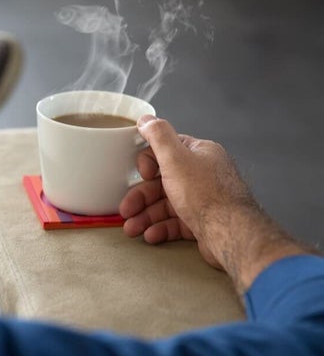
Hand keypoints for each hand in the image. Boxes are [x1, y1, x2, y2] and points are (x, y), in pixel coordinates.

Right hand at [119, 115, 255, 267]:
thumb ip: (158, 136)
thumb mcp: (175, 158)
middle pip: (162, 183)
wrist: (230, 233)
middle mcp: (203, 175)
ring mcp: (203, 199)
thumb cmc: (206, 195)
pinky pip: (176, 223)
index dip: (148, 164)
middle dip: (140, 199)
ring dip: (146, 217)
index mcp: (199, 154)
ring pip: (167, 205)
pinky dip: (161, 228)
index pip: (166, 152)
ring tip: (132, 229)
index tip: (142, 175)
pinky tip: (150, 235)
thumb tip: (146, 119)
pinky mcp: (203, 222)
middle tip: (126, 210)